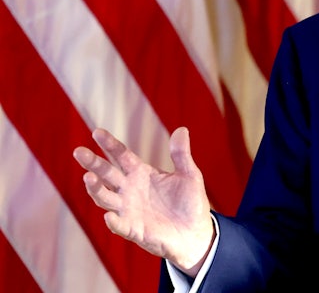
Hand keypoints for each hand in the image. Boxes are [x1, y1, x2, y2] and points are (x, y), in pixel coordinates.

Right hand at [73, 127, 213, 275]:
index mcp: (142, 173)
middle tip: (79, 151)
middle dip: (93, 163)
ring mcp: (129, 210)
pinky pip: (120, 225)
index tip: (97, 132)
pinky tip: (109, 216)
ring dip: (96, 189)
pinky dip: (114, 221)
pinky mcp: (134, 229)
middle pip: (107, 174)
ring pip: (105, 198)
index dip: (110, 145)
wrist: (195, 233)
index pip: (122, 156)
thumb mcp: (189, 175)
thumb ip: (181, 154)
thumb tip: (182, 129)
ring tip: (88, 177)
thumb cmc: (190, 202)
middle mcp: (130, 190)